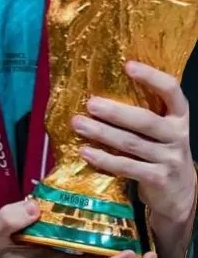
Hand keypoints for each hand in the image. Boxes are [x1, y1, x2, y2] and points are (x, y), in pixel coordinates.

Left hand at [72, 61, 196, 224]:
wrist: (180, 192)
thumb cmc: (163, 150)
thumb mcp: (163, 128)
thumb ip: (146, 110)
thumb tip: (104, 88)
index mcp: (179, 115)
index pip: (171, 89)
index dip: (151, 76)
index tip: (127, 65)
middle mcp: (178, 134)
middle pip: (144, 120)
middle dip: (114, 112)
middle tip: (90, 103)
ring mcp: (170, 158)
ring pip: (131, 143)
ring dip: (102, 133)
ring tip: (78, 124)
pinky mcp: (158, 179)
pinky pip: (127, 166)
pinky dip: (104, 159)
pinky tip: (86, 151)